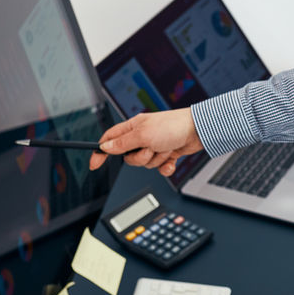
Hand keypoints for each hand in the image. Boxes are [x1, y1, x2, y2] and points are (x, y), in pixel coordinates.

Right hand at [88, 109, 203, 177]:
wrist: (199, 131)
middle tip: (151, 148)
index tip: (94, 164)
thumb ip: (123, 143)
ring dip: (157, 159)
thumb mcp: (143, 135)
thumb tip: (105, 147)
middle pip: (128, 157)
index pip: (110, 140)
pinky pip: (159, 168)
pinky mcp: (166, 153)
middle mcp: (142, 137)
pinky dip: (166, 165)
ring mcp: (154, 146)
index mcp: (133, 128)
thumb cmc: (173, 126)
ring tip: (166, 148)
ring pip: (145, 164)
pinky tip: (172, 159)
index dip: (100, 152)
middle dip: (141, 157)